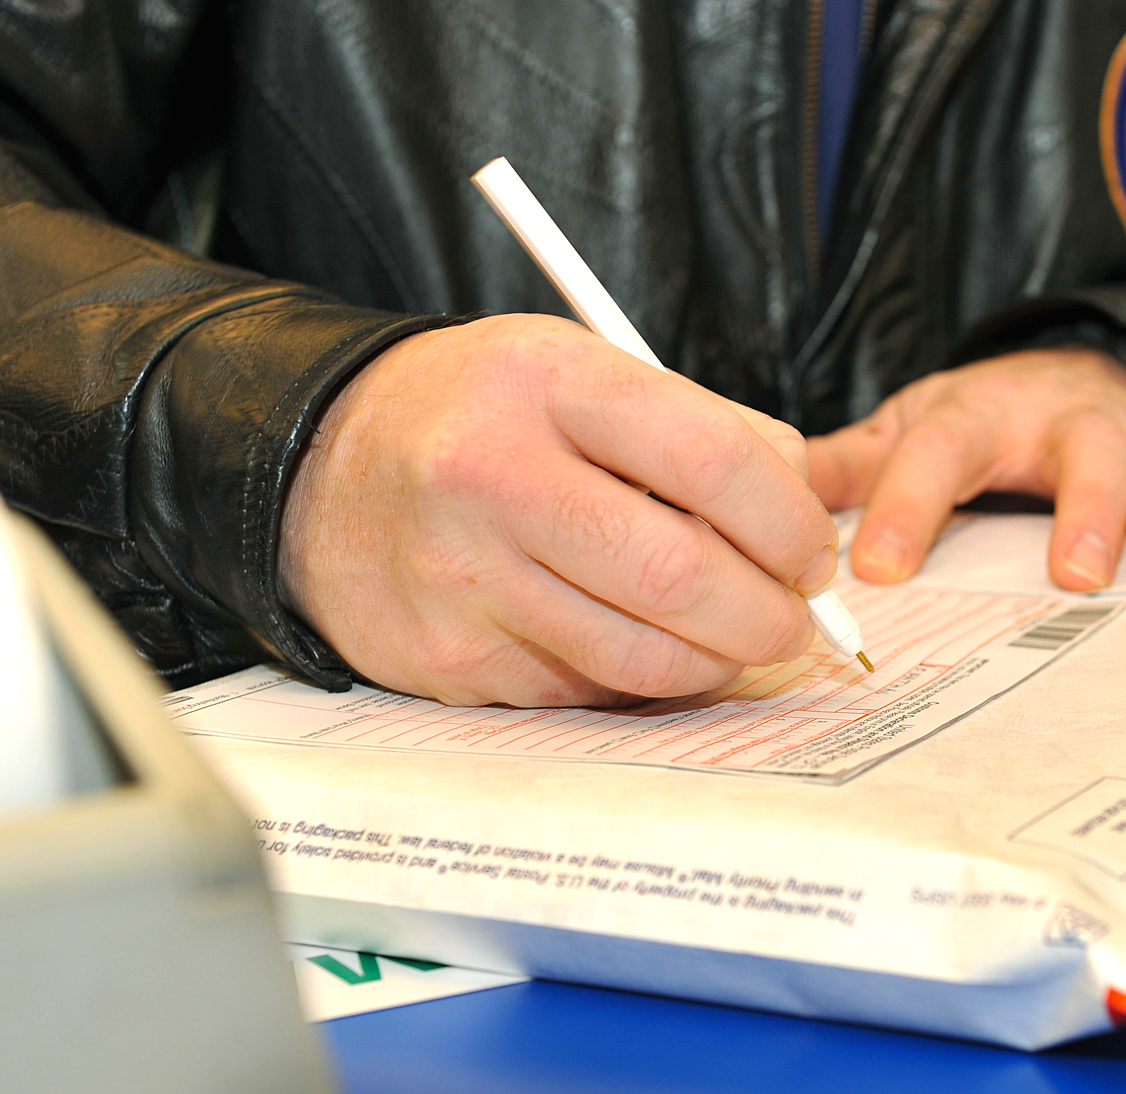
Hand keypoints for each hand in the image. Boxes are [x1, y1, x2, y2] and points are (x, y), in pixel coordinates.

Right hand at [279, 314, 839, 706]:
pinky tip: (639, 644)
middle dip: (769, 614)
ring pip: (642, 655)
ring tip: (734, 639)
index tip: (811, 548)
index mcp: (543, 381)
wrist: (314, 472)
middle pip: (681, 574)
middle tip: (792, 617)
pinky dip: (639, 680)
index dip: (790, 519)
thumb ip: (693, 425)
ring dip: (717, 662)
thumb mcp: (575, 370)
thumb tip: (802, 504)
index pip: (712, 458)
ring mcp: (462, 578)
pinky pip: (586, 691)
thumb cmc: (478, 416)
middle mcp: (491, 476)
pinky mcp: (448, 659)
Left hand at [807, 347, 1125, 587]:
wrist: (1064, 368)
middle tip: (1072, 576)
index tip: (881, 570)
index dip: (909, 508)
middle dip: (1081, 512)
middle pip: (1076, 454)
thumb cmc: (977, 420)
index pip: (937, 455)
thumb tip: (763, 493)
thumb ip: (851, 465)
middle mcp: (1058, 420)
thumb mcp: (910, 428)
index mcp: (975, 418)